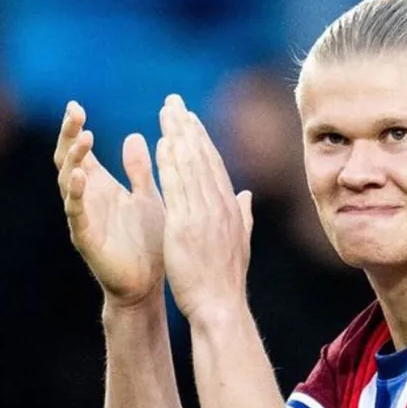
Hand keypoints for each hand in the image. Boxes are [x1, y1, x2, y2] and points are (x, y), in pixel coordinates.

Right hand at [54, 101, 165, 306]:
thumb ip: (139, 170)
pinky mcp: (85, 238)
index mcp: (101, 186)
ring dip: (73, 159)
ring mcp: (82, 217)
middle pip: (67, 159)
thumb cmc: (147, 242)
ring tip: (83, 138)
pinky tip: (78, 176)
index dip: (74, 128)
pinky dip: (74, 193)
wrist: (148, 284)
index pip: (80, 150)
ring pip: (66, 182)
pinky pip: (74, 213)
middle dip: (68, 135)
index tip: (76, 104)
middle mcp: (86, 198)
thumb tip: (135, 136)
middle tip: (74, 112)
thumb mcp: (147, 198)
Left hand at [155, 94, 253, 324]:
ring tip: (165, 112)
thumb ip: (243, 216)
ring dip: (176, 135)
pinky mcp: (186, 224)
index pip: (214, 166)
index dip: (201, 140)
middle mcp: (220, 206)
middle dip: (187, 127)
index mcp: (230, 209)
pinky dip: (170, 162)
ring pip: (190, 165)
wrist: (220, 305)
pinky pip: (177, 186)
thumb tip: (246, 194)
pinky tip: (160, 143)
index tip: (190, 119)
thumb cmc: (225, 280)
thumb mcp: (239, 243)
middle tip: (174, 101)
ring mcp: (204, 214)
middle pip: (203, 157)